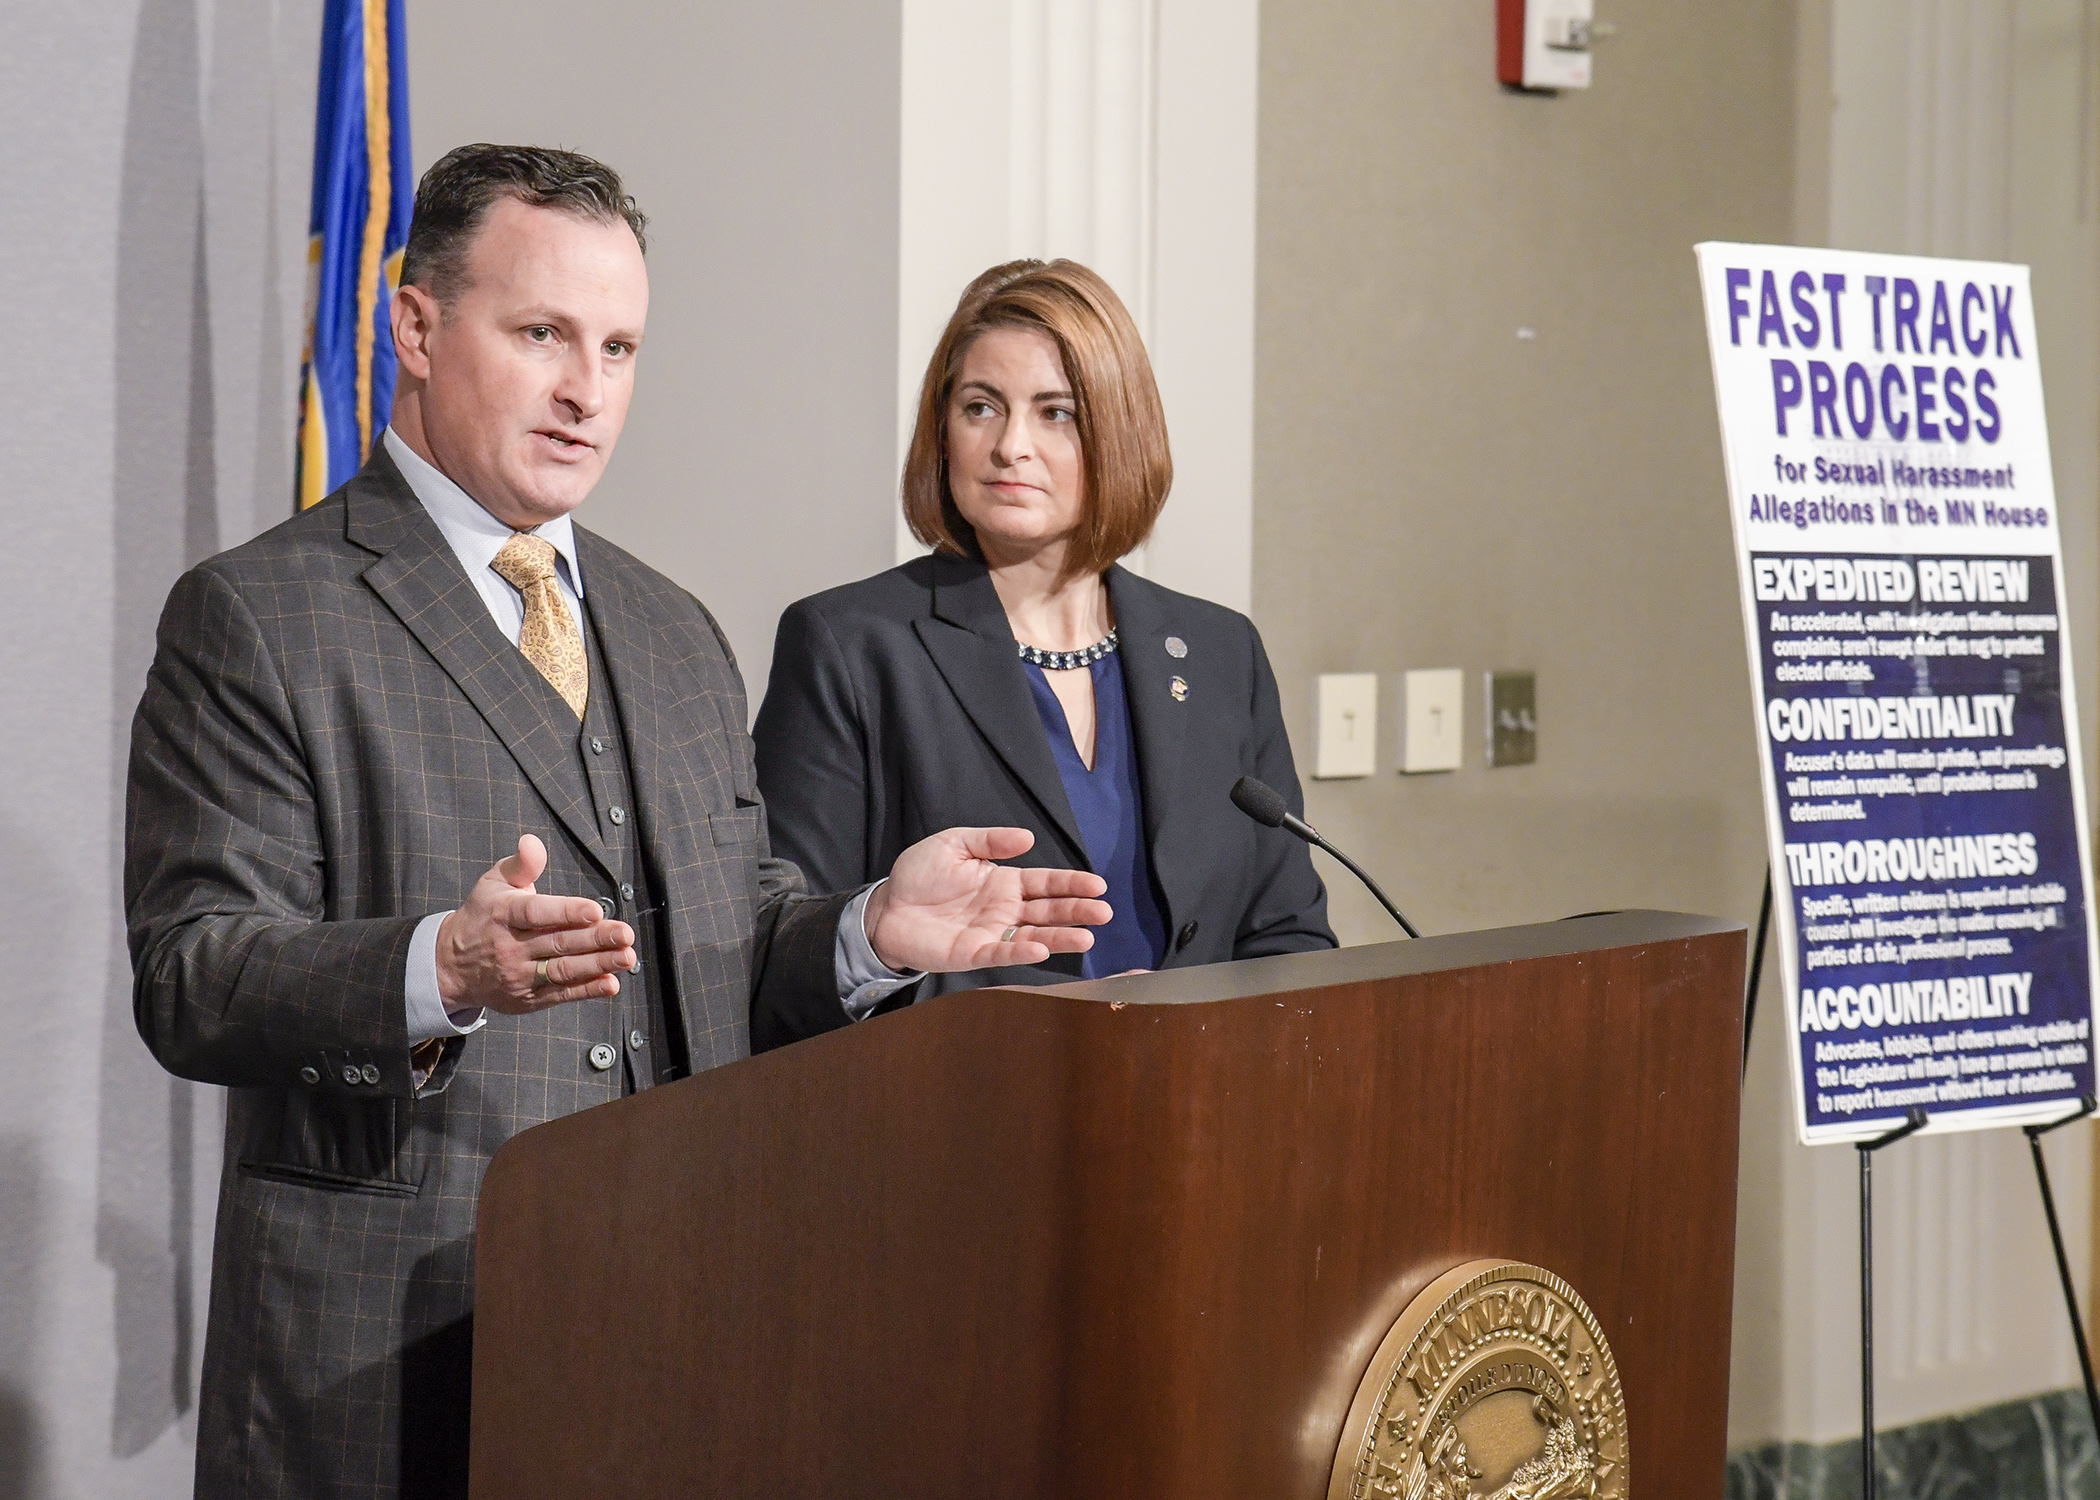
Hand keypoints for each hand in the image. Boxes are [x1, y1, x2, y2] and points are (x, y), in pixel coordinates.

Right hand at [435, 835, 636, 1014]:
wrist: (451, 965)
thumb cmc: (483, 916)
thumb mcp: (493, 883)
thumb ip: (521, 864)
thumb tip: (532, 842)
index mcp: (503, 914)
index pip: (536, 913)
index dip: (567, 912)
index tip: (596, 910)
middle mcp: (510, 947)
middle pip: (558, 943)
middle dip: (595, 939)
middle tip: (626, 934)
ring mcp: (518, 976)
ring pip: (562, 970)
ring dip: (598, 965)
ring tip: (626, 957)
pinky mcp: (526, 999)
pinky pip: (560, 995)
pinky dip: (587, 990)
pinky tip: (611, 983)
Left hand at [864, 827, 1110, 972]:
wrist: (886, 907)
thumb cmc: (919, 875)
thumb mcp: (953, 844)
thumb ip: (989, 842)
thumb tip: (1028, 838)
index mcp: (1003, 881)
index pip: (1045, 882)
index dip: (1071, 884)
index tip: (1098, 885)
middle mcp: (1004, 909)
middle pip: (1048, 910)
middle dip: (1077, 911)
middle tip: (1104, 912)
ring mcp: (992, 933)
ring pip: (1034, 934)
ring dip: (1061, 937)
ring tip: (1087, 938)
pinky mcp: (973, 954)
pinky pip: (1002, 952)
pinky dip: (1022, 951)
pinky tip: (1041, 948)